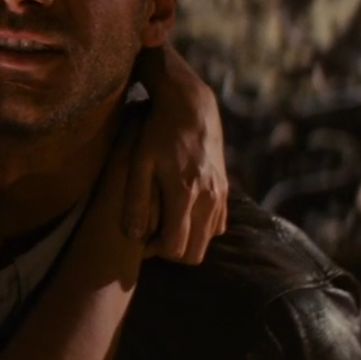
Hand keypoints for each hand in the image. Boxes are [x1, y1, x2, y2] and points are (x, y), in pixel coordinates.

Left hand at [121, 65, 229, 265]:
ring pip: (208, 240)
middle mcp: (208, 198)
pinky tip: (182, 213)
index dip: (156, 251)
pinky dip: (201, 227)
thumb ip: (136, 200)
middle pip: (195, 254)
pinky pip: (218, 224)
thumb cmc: (157, 131)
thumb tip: (134, 236)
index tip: (142, 240)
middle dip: (173, 253)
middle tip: (153, 237)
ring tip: (165, 223)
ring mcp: (220, 194)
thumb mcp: (138, 161)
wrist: (191, 106)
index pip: (176, 248)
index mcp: (184, 193)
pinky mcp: (226, 189)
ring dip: (188, 240)